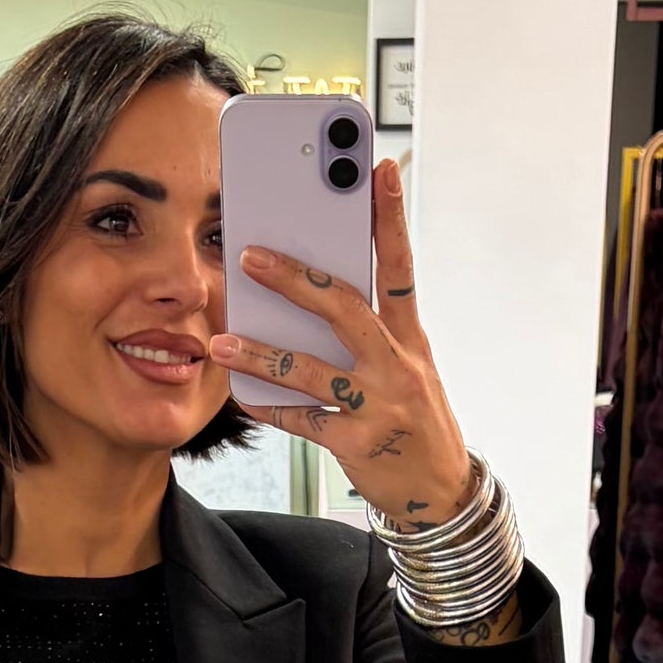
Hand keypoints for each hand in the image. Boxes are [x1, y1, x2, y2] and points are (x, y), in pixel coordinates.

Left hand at [208, 153, 472, 531]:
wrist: (440, 492)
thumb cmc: (415, 420)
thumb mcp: (408, 367)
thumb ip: (371, 330)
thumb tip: (314, 294)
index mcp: (410, 337)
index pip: (400, 266)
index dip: (390, 218)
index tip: (378, 171)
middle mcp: (396, 364)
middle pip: (344, 307)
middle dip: (295, 279)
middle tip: (250, 256)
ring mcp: (377, 404)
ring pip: (311, 370)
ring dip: (261, 354)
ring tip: (221, 340)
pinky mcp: (356, 443)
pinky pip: (301, 421)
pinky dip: (268, 406)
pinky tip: (240, 392)